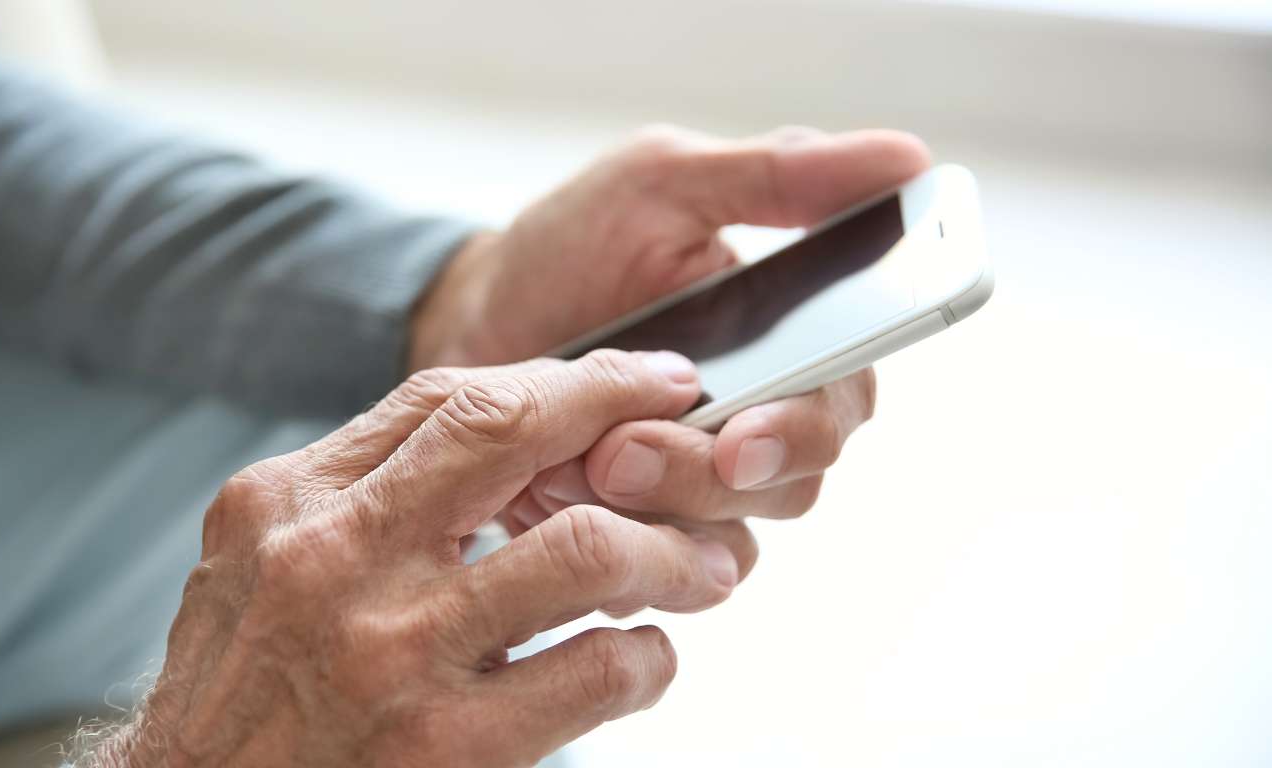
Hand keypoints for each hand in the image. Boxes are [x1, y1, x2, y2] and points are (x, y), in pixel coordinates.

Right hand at [105, 351, 750, 766]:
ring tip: (703, 566)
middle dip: (622, 409)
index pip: (448, 396)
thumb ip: (355, 492)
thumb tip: (497, 434)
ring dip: (668, 552)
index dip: (563, 379)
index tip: (627, 377)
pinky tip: (645, 660)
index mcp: (290, 500)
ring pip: (582, 550)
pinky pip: (596, 674)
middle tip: (687, 421)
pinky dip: (648, 660)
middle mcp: (335, 558)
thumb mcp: (257, 560)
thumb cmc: (238, 690)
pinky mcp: (446, 746)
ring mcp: (393, 650)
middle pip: (512, 432)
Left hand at [411, 125, 928, 541]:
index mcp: (791, 340)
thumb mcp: (662, 184)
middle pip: (793, 482)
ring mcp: (704, 483)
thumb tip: (910, 157)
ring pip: (733, 537)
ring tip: (572, 465)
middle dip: (706, 473)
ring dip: (655, 510)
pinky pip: (669, 574)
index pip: (846, 398)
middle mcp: (762, 419)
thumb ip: (779, 174)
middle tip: (622, 451)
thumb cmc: (570, 247)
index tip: (743, 434)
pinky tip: (553, 495)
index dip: (807, 426)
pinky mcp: (650, 531)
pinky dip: (617, 547)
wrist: (469, 322)